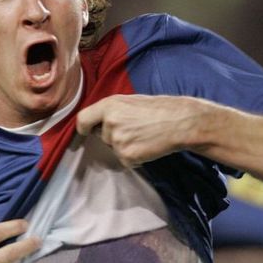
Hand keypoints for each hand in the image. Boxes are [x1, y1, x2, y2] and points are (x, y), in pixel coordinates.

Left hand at [76, 94, 208, 165]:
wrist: (180, 122)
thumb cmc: (159, 109)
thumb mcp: (130, 101)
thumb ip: (112, 110)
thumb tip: (97, 121)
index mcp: (109, 105)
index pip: (83, 120)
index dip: (83, 127)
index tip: (86, 131)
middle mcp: (109, 123)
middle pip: (102, 136)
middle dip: (114, 136)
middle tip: (135, 129)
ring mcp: (117, 141)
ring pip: (114, 149)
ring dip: (126, 147)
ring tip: (144, 136)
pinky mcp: (127, 157)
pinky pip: (125, 161)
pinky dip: (135, 158)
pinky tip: (147, 146)